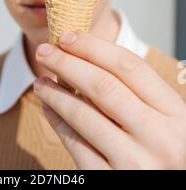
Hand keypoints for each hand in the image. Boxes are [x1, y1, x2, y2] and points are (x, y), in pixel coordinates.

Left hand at [33, 32, 185, 169]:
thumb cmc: (166, 151)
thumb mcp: (166, 120)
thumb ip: (138, 94)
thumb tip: (85, 58)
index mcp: (176, 114)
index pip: (129, 66)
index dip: (93, 47)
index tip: (67, 37)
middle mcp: (160, 138)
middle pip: (103, 86)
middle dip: (67, 63)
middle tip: (45, 51)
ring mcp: (135, 164)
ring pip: (84, 116)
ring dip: (55, 93)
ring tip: (40, 80)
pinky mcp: (110, 183)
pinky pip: (76, 146)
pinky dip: (57, 122)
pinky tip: (48, 108)